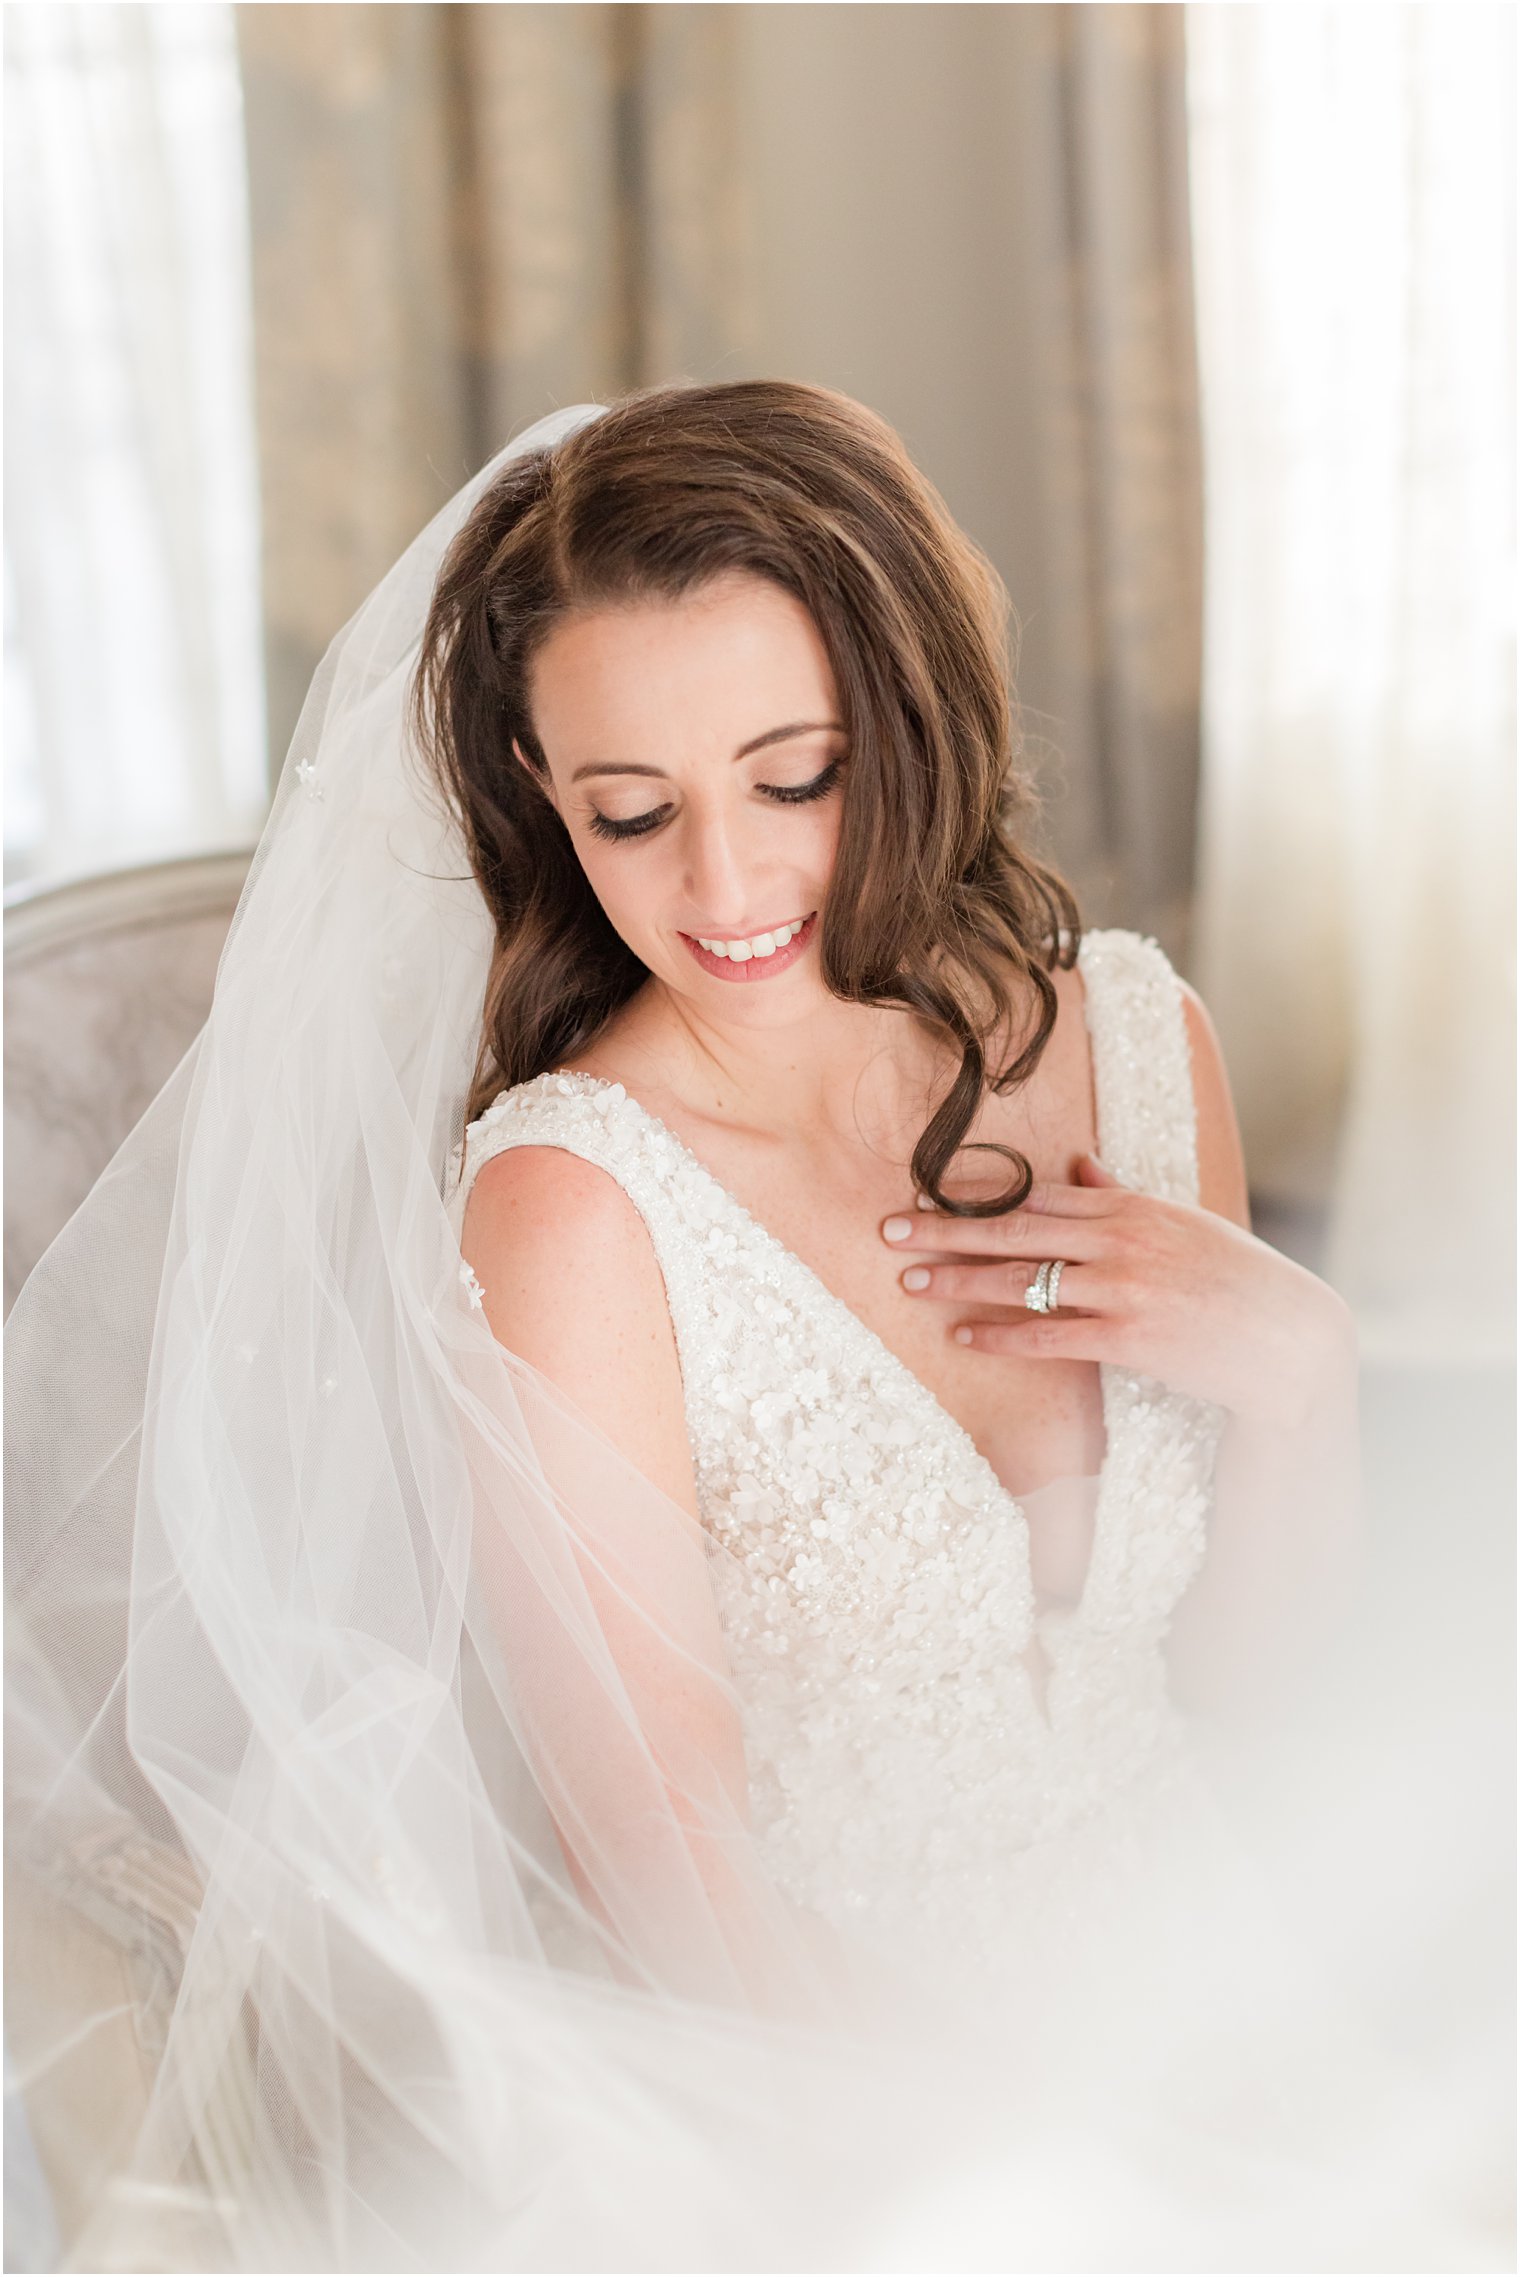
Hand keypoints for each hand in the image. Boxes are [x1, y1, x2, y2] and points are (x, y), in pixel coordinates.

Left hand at [882, 1154, 1355, 1429]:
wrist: (1288, 1338)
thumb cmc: (1236, 1278)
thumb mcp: (1182, 1221)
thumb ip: (1121, 1194)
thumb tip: (1077, 1164)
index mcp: (1132, 1205)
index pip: (1039, 1194)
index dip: (978, 1196)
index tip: (927, 1193)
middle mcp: (1121, 1239)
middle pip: (1015, 1229)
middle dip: (946, 1228)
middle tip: (891, 1228)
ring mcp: (1122, 1288)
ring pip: (1022, 1280)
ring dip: (960, 1280)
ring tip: (910, 1282)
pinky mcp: (1127, 1337)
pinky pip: (1048, 1335)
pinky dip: (1001, 1335)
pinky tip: (963, 1336)